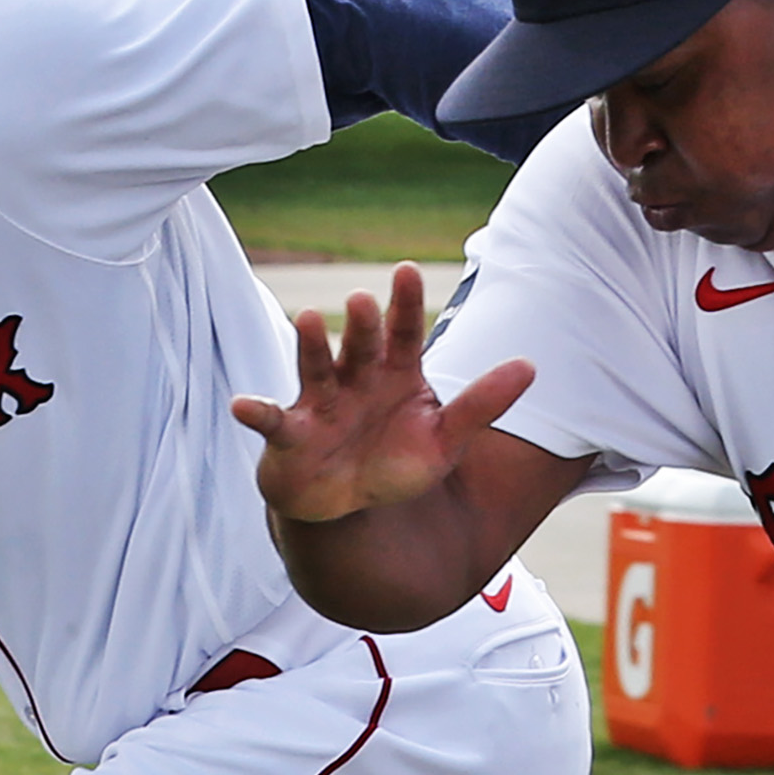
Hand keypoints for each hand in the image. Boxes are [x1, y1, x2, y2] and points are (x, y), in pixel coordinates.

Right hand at [229, 264, 534, 524]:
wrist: (346, 505)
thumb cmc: (393, 463)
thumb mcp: (445, 440)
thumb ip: (482, 404)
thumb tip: (531, 365)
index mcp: (395, 375)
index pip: (404, 333)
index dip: (406, 304)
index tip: (407, 269)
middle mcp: (355, 380)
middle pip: (360, 346)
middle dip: (362, 325)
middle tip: (363, 299)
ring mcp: (319, 404)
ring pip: (315, 369)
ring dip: (311, 346)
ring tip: (309, 319)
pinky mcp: (289, 434)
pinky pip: (271, 420)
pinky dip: (257, 411)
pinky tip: (243, 405)